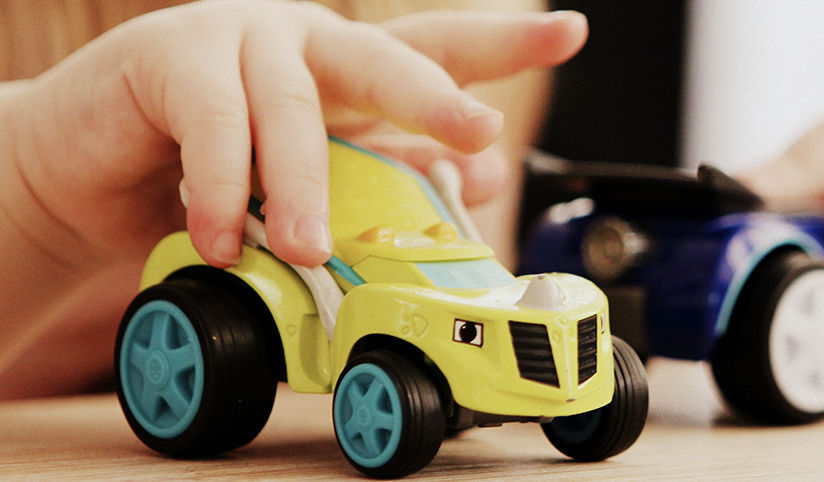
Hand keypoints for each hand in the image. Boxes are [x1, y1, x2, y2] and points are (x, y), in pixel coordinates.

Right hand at [2, 0, 584, 271]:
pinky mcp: (171, 59)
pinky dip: (224, 190)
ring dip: (308, 188)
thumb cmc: (213, 175)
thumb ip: (383, 174)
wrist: (92, 173)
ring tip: (311, 248)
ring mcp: (241, 41)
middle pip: (385, 58)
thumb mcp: (311, 183)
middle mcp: (306, 41)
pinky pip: (213, 127)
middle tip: (476, 128)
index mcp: (350, 67)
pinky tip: (226, 237)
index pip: (438, 47)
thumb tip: (475, 178)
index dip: (505, 40)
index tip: (569, 31)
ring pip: (295, 110)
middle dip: (436, 95)